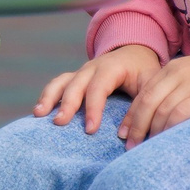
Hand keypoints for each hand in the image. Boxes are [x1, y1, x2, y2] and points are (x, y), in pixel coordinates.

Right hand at [34, 44, 158, 134]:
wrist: (135, 53)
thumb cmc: (144, 73)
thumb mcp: (150, 86)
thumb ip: (140, 107)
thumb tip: (125, 135)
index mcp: (112, 67)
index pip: (99, 87)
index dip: (93, 108)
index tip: (90, 130)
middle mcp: (92, 67)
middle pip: (75, 84)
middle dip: (67, 104)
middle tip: (59, 123)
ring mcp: (80, 72)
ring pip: (61, 82)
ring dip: (49, 98)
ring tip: (39, 115)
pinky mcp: (74, 79)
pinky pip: (57, 85)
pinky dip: (47, 97)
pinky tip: (39, 113)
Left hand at [119, 53, 189, 145]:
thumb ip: (171, 90)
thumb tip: (150, 118)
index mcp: (172, 68)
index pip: (144, 93)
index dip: (132, 115)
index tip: (124, 133)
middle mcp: (180, 73)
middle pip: (149, 102)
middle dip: (137, 126)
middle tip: (131, 145)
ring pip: (162, 110)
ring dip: (152, 131)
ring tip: (148, 147)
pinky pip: (179, 115)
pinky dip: (169, 129)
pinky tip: (166, 140)